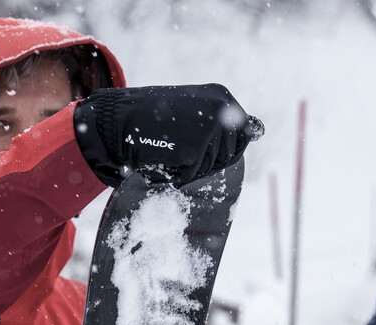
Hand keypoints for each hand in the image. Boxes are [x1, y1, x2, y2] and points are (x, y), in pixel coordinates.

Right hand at [74, 84, 263, 186]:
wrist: (118, 119)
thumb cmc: (151, 115)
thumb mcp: (193, 107)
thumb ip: (221, 118)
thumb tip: (257, 132)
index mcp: (222, 96)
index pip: (245, 133)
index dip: (229, 148)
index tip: (207, 149)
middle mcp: (221, 111)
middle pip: (231, 155)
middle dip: (208, 161)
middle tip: (180, 150)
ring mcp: (209, 131)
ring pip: (210, 168)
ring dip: (189, 167)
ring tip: (167, 148)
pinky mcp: (194, 152)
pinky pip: (190, 176)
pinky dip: (174, 174)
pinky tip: (160, 157)